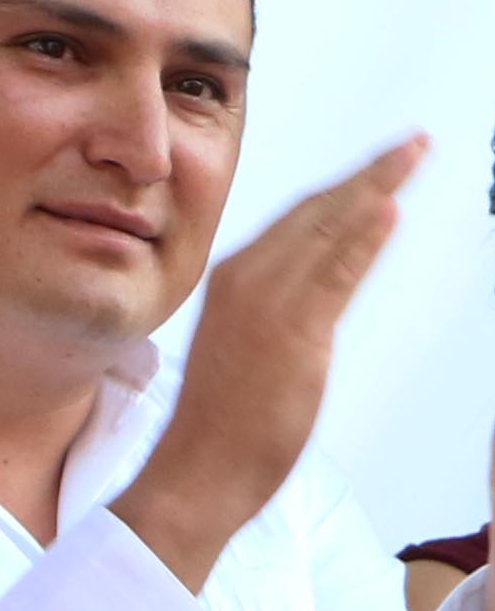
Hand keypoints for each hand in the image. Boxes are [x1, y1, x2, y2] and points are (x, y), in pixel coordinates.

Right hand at [114, 134, 426, 592]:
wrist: (199, 466)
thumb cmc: (220, 420)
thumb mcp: (244, 346)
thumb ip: (276, 311)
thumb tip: (315, 293)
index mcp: (236, 275)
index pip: (301, 216)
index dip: (345, 185)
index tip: (379, 162)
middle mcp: (250, 276)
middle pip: (319, 209)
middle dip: (370, 172)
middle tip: (410, 143)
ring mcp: (270, 301)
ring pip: (331, 227)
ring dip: (376, 187)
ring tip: (410, 158)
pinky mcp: (295, 331)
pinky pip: (337, 272)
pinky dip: (363, 236)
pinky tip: (388, 210)